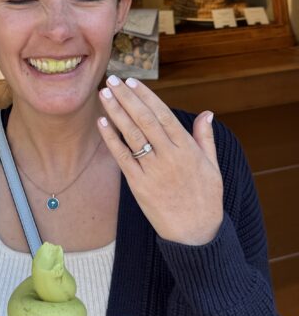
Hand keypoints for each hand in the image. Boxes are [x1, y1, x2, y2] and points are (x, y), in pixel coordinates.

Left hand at [98, 75, 222, 244]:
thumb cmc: (205, 199)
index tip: (133, 82)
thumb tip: (206, 113)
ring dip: (116, 112)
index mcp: (188, 149)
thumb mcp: (212, 166)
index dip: (146, 97)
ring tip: (104, 94)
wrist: (196, 235)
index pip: (163, 115)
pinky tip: (102, 122)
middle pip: (144, 120)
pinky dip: (111, 139)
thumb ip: (205, 138)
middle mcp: (170, 157)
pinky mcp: (139, 186)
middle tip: (112, 80)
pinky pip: (122, 157)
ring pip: (132, 135)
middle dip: (127, 98)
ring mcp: (153, 171)